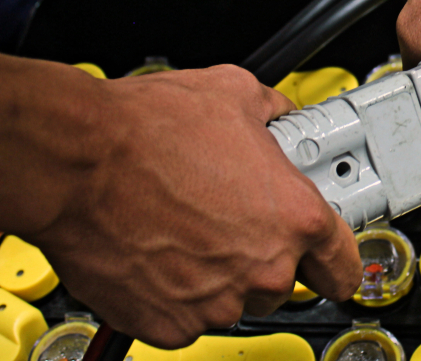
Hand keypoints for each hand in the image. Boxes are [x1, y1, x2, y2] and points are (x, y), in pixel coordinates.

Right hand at [20, 64, 360, 348]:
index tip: (330, 259)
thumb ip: (274, 114)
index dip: (337, 261)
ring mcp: (215, 302)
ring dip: (219, 273)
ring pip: (234, 299)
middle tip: (231, 217)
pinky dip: (177, 292)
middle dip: (264, 253)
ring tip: (187, 226)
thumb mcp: (236, 95)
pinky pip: (187, 316)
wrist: (76, 160)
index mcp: (295, 218)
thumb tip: (278, 115)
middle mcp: (263, 267)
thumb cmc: (148, 131)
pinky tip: (161, 249)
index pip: (344, 265)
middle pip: (284, 281)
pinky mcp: (167, 325)